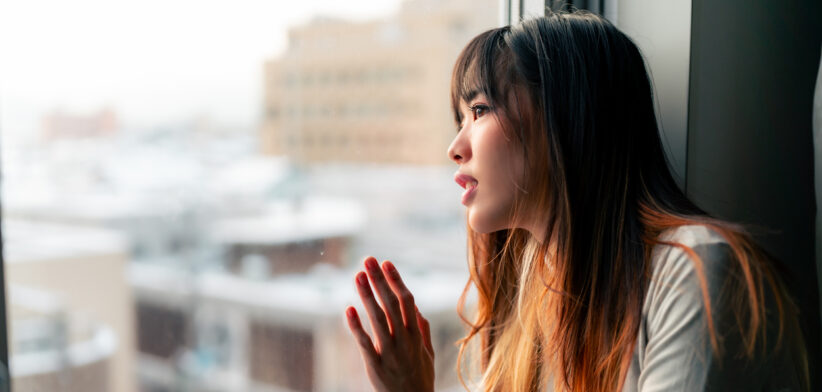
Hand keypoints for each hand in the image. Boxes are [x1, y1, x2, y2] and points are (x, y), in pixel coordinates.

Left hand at [345, 256, 434, 391]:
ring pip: (378, 319)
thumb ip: (423, 331)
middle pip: (392, 304)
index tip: (386, 262)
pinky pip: (365, 343)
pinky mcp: (375, 366)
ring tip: (358, 275)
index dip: (396, 280)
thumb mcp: (427, 356)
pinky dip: (356, 326)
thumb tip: (417, 309)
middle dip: (380, 280)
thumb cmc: (420, 381)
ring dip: (368, 295)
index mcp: (417, 335)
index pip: (407, 300)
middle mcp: (404, 341)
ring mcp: (390, 353)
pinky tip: (348, 309)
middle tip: (368, 259)